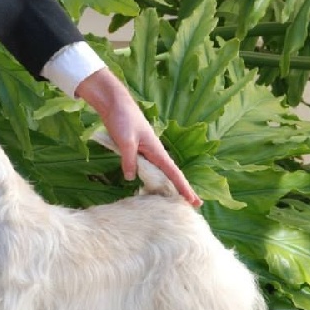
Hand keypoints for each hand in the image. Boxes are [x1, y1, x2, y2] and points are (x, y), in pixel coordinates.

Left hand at [75, 68, 202, 206]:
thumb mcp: (125, 141)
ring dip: (169, 185)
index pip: (174, 173)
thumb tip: (131, 178)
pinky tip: (154, 185)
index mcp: (156, 150)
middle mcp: (155, 152)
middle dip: (183, 189)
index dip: (184, 188)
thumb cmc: (122, 119)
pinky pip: (149, 168)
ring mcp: (146, 152)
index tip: (195, 201)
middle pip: (171, 174)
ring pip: (161, 172)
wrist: (115, 103)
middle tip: (195, 205)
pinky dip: (154, 178)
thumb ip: (129, 159)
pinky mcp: (137, 150)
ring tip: (177, 200)